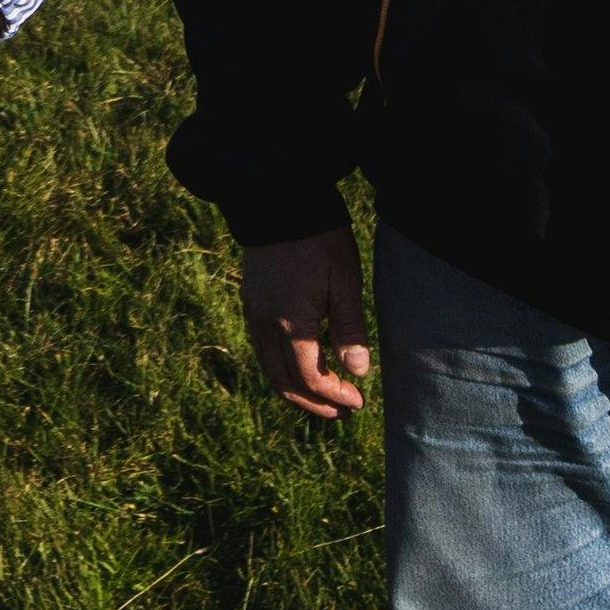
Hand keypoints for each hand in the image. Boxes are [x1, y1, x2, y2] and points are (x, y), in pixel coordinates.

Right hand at [239, 225, 372, 420]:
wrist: (278, 198)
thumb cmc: (319, 238)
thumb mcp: (344, 281)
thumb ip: (350, 330)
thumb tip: (358, 373)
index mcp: (291, 324)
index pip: (311, 378)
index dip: (335, 395)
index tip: (359, 400)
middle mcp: (265, 325)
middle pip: (285, 383)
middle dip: (314, 403)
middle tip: (343, 411)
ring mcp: (253, 314)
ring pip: (269, 369)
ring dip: (296, 390)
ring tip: (323, 396)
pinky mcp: (250, 302)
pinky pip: (261, 350)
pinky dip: (281, 368)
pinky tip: (301, 365)